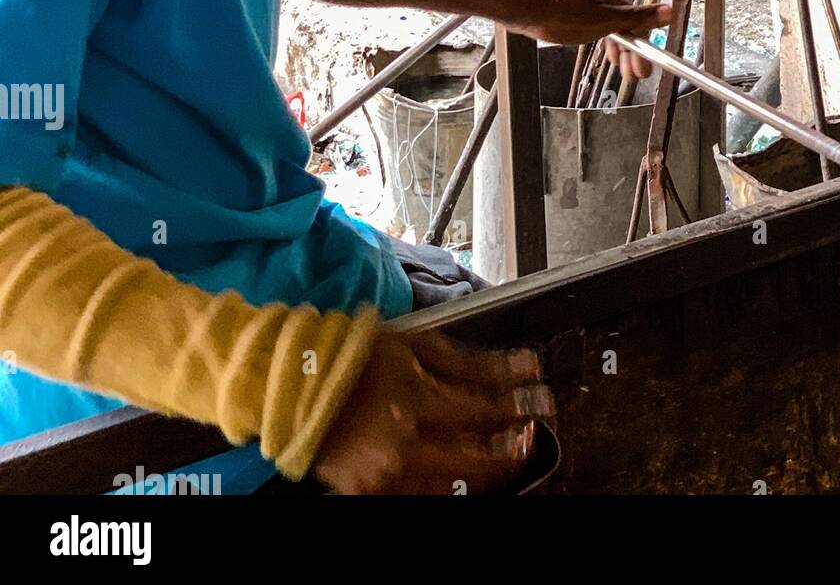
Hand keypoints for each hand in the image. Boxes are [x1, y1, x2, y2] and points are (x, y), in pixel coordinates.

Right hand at [312, 330, 553, 495]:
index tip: (543, 396)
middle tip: (533, 426)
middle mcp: (404, 444)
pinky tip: (465, 465)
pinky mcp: (373, 494)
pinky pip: (426, 495)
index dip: (520, 402)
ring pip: (456, 485)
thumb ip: (469, 362)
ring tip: (507, 449)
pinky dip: (451, 482)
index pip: (484, 408)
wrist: (295, 387)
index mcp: (414, 400)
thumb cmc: (359, 356)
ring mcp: (388, 475)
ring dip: (489, 467)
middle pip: (477, 457)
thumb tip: (522, 366)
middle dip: (514, 443)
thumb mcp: (416, 345)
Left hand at [522, 0, 670, 82]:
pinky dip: (604, 42)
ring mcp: (585, 1)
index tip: (643, 70)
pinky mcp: (571, 9)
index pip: (637, 23)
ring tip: (622, 70)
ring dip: (618, 50)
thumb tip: (670, 11)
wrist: (522, 8)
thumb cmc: (559, 14)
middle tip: (633, 76)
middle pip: (625, 26)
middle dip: (631, 53)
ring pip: (610, 28)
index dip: (641, 49)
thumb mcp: (602, 21)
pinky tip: (604, 52)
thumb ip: (636, 18)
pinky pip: (596, 26)